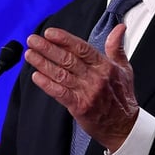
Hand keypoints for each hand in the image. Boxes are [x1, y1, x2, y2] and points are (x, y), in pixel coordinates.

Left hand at [24, 25, 138, 151]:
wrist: (124, 126)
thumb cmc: (122, 97)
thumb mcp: (124, 68)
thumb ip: (116, 47)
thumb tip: (118, 28)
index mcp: (105, 66)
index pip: (82, 48)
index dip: (64, 39)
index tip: (49, 33)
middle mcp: (95, 77)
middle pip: (68, 59)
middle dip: (47, 48)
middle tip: (33, 40)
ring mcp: (87, 92)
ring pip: (61, 74)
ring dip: (43, 63)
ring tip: (30, 54)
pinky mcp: (79, 106)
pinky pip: (60, 93)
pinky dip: (47, 84)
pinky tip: (36, 76)